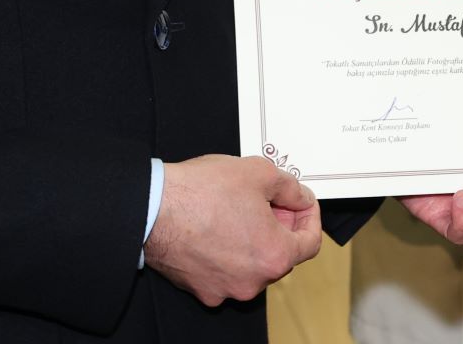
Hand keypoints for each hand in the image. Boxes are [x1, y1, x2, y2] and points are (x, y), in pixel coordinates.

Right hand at [144, 155, 321, 306]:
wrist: (152, 208)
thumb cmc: (200, 193)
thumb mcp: (259, 173)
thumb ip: (290, 187)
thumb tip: (300, 196)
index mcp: (274, 255)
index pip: (310, 243)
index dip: (309, 217)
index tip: (301, 204)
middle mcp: (253, 281)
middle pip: (280, 255)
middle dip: (279, 226)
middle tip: (268, 201)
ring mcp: (226, 289)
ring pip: (252, 264)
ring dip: (252, 240)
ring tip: (237, 211)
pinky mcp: (202, 289)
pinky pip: (225, 271)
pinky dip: (227, 252)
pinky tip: (217, 228)